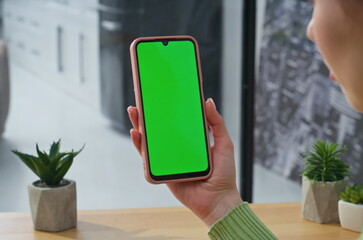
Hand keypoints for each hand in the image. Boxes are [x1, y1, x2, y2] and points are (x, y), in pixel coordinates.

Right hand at [127, 98, 241, 226]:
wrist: (218, 200)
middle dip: (148, 117)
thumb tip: (208, 101)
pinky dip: (141, 150)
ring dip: (140, 129)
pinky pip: (149, 162)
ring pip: (150, 144)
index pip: (176, 123)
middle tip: (141, 101)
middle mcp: (178, 150)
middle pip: (159, 131)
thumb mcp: (224, 143)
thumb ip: (217, 123)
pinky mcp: (163, 174)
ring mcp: (169, 162)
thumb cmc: (224, 173)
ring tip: (135, 114)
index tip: (160, 96)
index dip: (166, 110)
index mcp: (191, 142)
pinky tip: (138, 137)